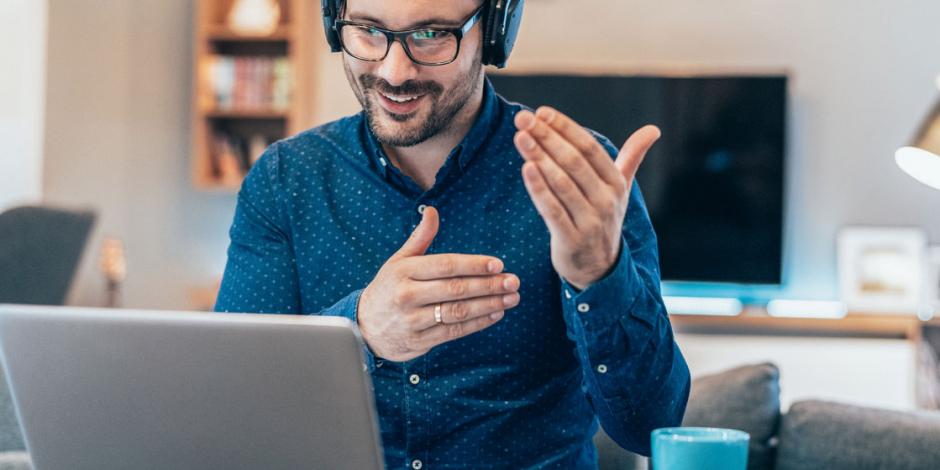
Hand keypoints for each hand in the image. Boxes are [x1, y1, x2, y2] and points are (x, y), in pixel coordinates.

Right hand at [356, 206, 520, 361]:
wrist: (364, 327)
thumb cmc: (388, 288)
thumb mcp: (398, 261)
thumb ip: (420, 238)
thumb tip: (432, 211)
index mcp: (404, 271)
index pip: (445, 265)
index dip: (474, 264)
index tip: (498, 264)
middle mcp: (407, 296)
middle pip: (455, 290)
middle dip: (488, 286)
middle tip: (513, 282)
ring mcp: (412, 321)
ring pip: (457, 312)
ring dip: (488, 305)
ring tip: (511, 299)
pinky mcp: (419, 341)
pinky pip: (453, 332)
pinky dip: (477, 324)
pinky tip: (495, 314)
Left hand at [513, 107, 660, 289]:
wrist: (599, 269)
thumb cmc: (604, 219)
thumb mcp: (620, 188)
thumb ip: (632, 157)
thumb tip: (654, 129)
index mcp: (616, 183)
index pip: (589, 148)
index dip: (566, 128)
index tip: (542, 112)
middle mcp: (606, 201)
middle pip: (574, 162)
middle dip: (547, 137)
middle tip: (522, 119)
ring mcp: (590, 221)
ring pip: (561, 183)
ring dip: (539, 157)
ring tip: (520, 137)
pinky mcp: (571, 239)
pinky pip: (552, 210)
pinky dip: (538, 188)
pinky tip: (525, 168)